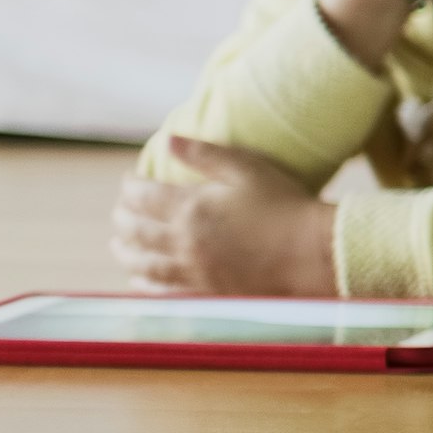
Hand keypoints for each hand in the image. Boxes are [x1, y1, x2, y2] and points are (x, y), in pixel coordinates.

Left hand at [114, 135, 337, 295]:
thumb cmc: (286, 204)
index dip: (130, 186)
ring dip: (124, 253)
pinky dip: (143, 285)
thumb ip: (205, 154)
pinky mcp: (205, 292)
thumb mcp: (248, 168)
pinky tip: (138, 280)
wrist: (313, 252)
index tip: (129, 181)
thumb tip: (167, 140)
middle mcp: (183, 241)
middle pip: (135, 231)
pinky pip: (162, 292)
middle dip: (122, 219)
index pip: (141, 195)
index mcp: (190, 207)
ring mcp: (192, 271)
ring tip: (119, 245)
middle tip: (120, 213)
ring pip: (141, 263)